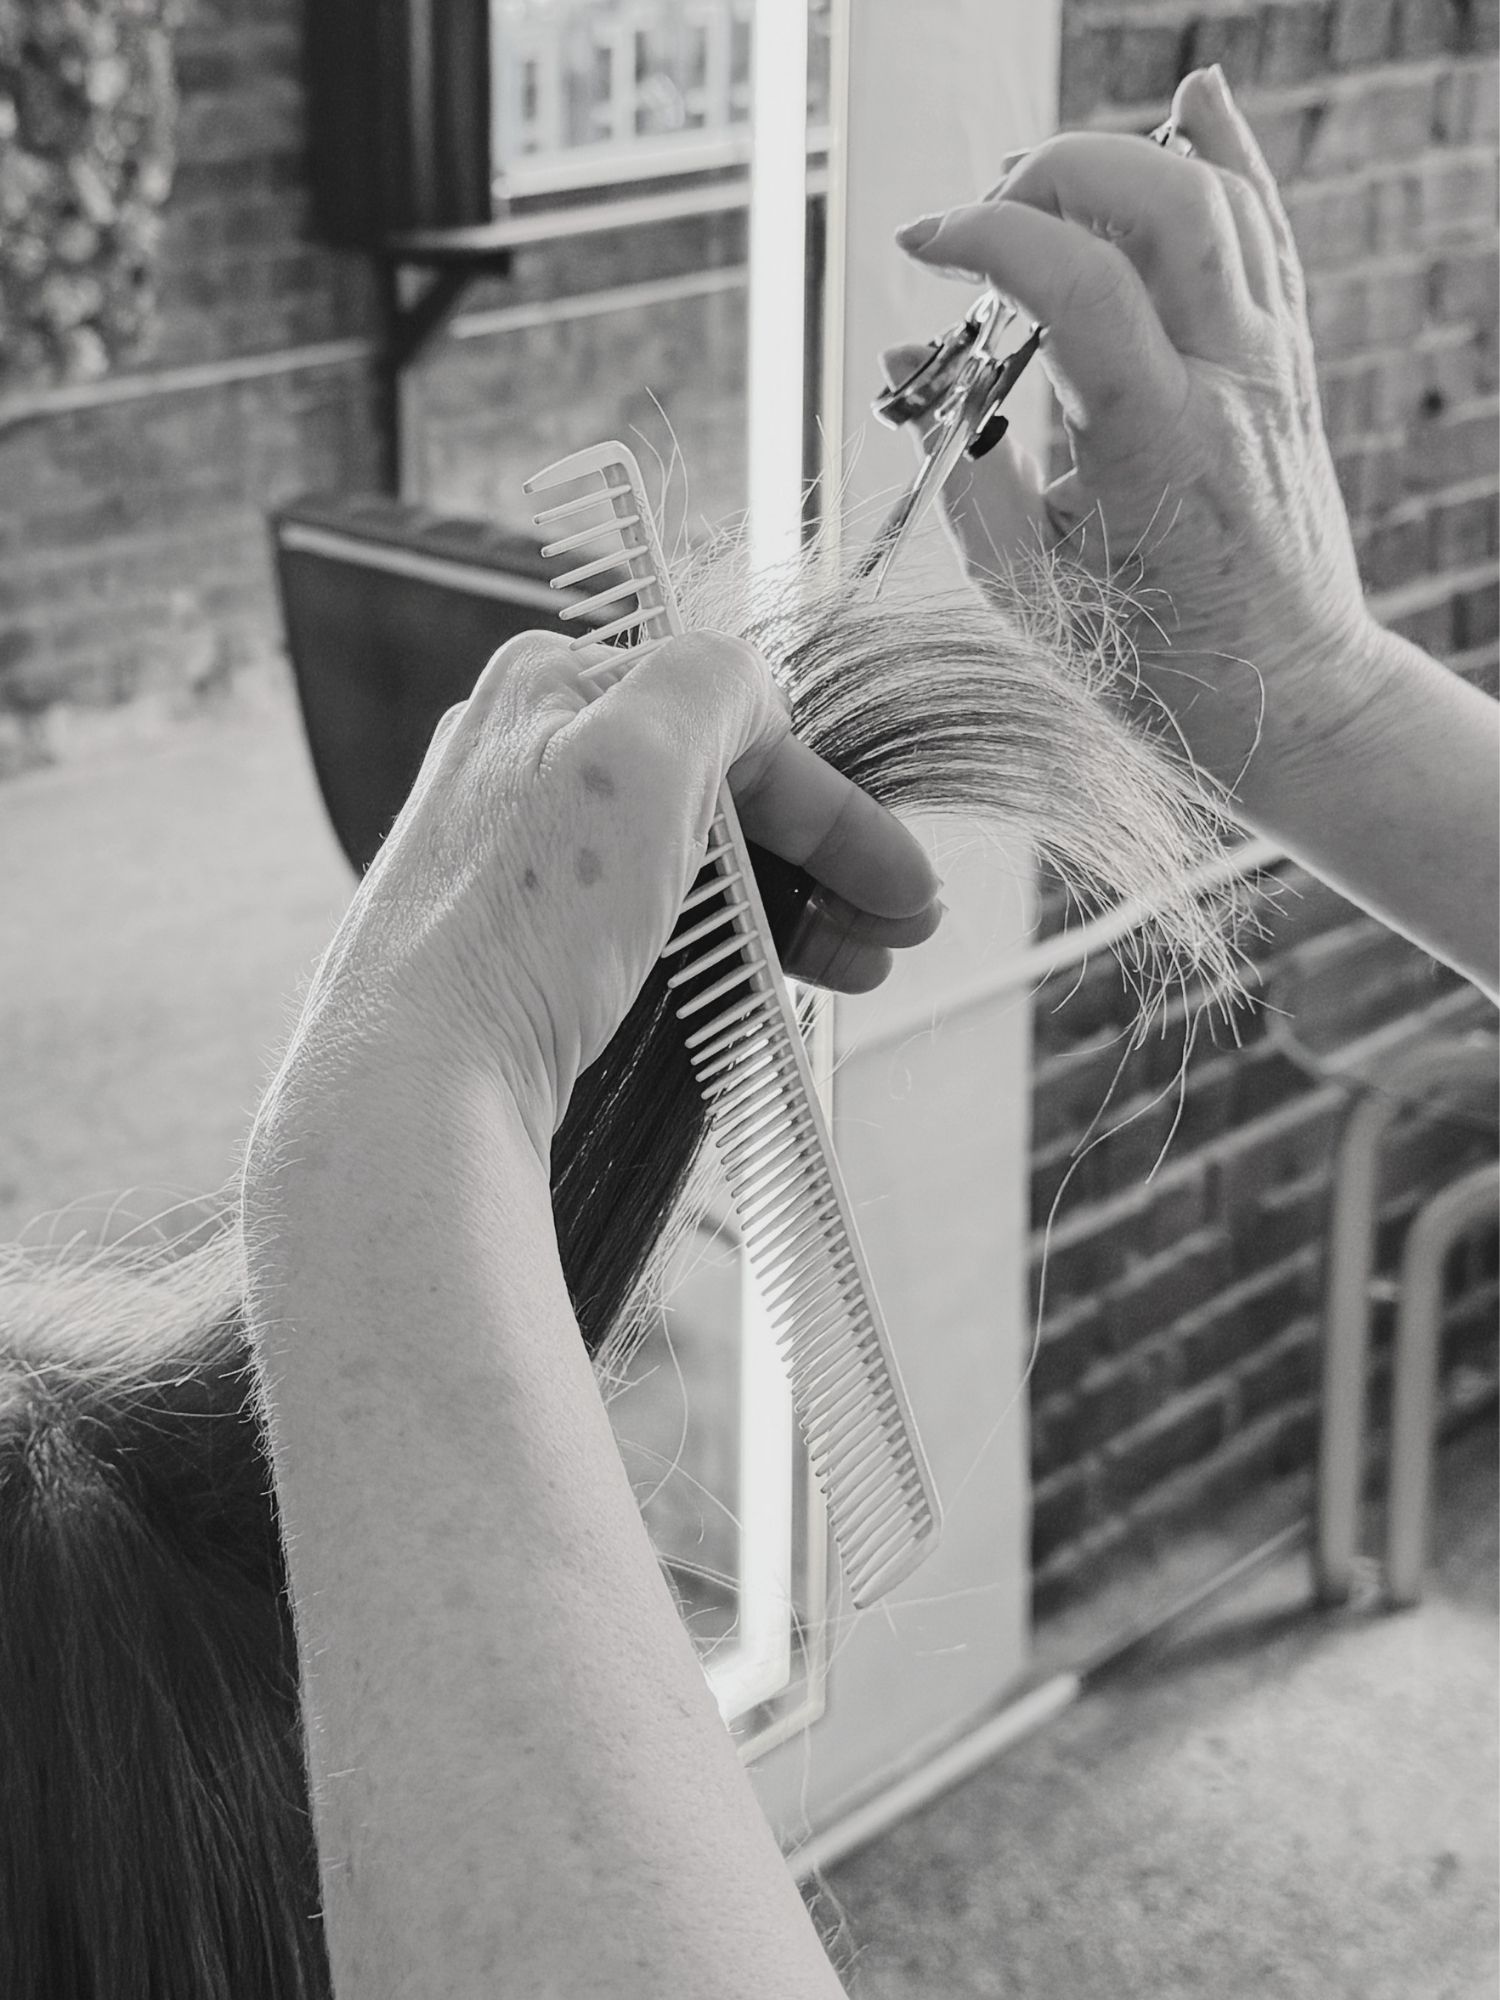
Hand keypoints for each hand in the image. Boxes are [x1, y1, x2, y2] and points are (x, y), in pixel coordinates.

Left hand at [276, 629, 941, 1156]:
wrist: (419, 1081)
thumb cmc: (517, 921)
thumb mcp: (639, 753)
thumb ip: (715, 681)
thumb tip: (755, 692)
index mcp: (552, 684)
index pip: (736, 718)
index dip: (835, 803)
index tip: (905, 882)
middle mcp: (530, 755)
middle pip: (721, 789)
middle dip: (826, 859)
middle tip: (895, 930)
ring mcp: (522, 852)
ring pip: (693, 859)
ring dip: (791, 906)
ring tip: (855, 967)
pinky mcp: (520, 939)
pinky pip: (652, 920)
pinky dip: (725, 944)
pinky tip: (773, 983)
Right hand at [892, 65, 1375, 800]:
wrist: (1289, 701)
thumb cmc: (1153, 666)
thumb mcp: (1028, 593)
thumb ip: (968, 474)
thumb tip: (922, 373)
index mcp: (1157, 445)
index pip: (1074, 278)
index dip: (985, 236)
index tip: (924, 250)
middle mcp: (1231, 384)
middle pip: (1164, 200)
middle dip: (1055, 173)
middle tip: (987, 218)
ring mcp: (1274, 366)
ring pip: (1223, 197)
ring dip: (1124, 163)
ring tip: (1043, 189)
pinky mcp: (1290, 366)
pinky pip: (1269, 230)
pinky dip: (1230, 156)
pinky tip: (1194, 102)